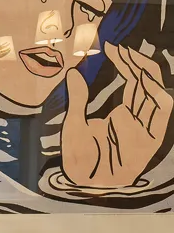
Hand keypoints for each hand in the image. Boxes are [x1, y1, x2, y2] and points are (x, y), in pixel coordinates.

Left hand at [62, 43, 171, 187]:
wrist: (85, 184)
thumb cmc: (79, 157)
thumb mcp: (74, 123)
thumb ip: (78, 98)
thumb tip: (72, 72)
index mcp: (125, 113)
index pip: (134, 81)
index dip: (127, 63)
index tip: (112, 48)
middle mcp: (140, 118)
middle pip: (147, 83)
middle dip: (137, 63)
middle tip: (119, 49)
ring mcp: (147, 128)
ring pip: (157, 94)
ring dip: (146, 74)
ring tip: (129, 59)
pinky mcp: (151, 140)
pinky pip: (161, 114)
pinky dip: (156, 96)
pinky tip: (144, 82)